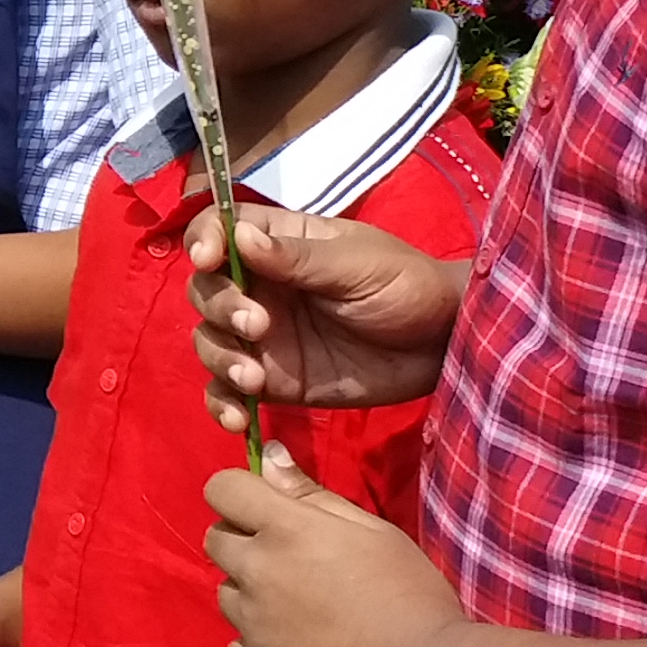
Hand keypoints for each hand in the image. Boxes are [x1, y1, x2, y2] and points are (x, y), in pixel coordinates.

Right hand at [190, 202, 466, 435]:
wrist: (444, 348)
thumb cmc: (406, 287)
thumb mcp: (357, 265)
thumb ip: (298, 257)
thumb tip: (237, 236)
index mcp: (277, 244)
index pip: (217, 229)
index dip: (202, 239)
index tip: (208, 259)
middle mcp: (260, 287)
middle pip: (205, 289)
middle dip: (220, 307)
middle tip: (258, 326)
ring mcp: (263, 337)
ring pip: (210, 340)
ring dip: (220, 357)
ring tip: (254, 378)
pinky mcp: (274, 382)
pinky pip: (227, 391)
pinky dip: (221, 403)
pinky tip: (237, 418)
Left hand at [205, 449, 471, 646]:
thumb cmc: (412, 598)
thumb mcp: (375, 533)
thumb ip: (313, 496)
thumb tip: (269, 456)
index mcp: (285, 531)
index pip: (222, 489)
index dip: (240, 493)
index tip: (267, 509)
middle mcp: (257, 573)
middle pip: (216, 541)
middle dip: (244, 542)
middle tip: (292, 562)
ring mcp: (252, 625)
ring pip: (227, 594)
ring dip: (251, 593)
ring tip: (301, 610)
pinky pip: (238, 646)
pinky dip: (259, 643)